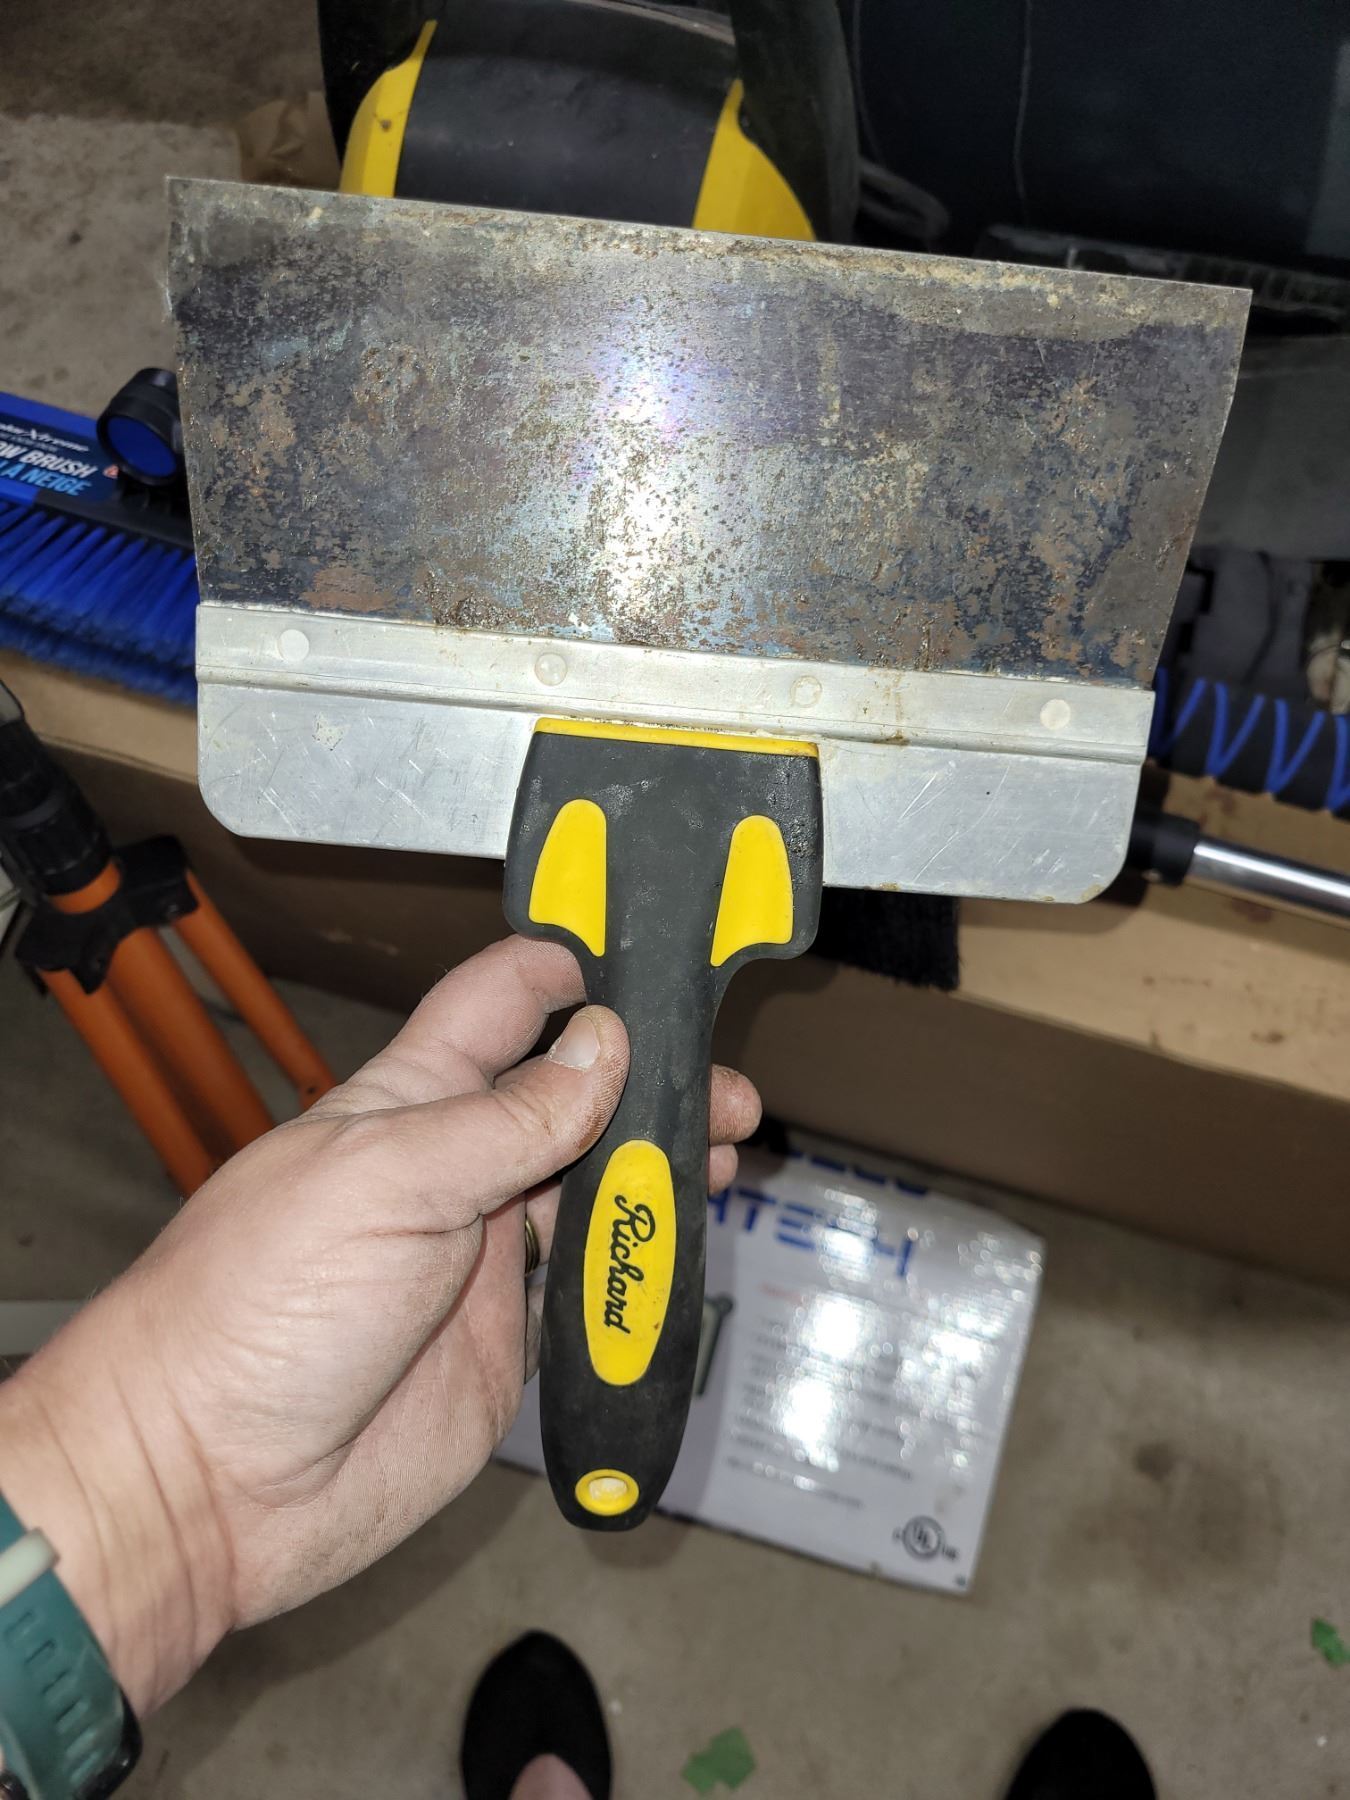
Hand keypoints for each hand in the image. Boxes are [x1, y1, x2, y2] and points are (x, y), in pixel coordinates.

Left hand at [0, 937, 759, 1712]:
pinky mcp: (507, 1343)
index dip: (571, 971)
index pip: (502, 1003)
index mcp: (410, 1101)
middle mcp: (453, 1169)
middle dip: (649, 1085)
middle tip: (722, 1092)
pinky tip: (679, 1250)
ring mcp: (481, 1257)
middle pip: (572, 1100)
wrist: (208, 1486)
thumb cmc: (250, 1311)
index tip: (650, 954)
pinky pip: (591, 1294)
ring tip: (725, 1159)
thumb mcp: (387, 1184)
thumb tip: (605, 1048)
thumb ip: (509, 1120)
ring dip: (658, 1174)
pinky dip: (641, 1272)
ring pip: (593, 1192)